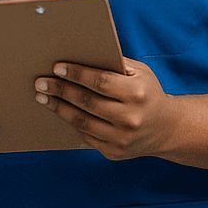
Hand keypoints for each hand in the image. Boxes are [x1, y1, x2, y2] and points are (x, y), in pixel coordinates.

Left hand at [34, 58, 175, 160]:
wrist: (167, 129)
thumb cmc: (148, 93)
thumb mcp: (140, 73)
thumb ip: (114, 64)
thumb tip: (81, 55)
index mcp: (137, 94)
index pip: (101, 82)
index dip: (77, 74)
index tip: (57, 68)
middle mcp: (130, 118)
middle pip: (87, 102)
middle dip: (60, 90)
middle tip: (41, 82)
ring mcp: (122, 138)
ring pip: (82, 122)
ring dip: (58, 108)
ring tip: (43, 97)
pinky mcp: (114, 152)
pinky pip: (86, 136)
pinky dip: (71, 123)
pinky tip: (60, 111)